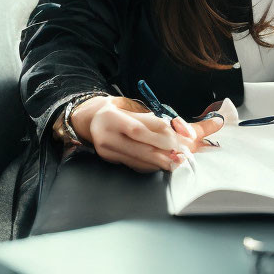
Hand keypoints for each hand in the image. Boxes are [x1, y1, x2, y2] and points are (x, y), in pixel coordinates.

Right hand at [80, 96, 224, 173]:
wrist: (91, 120)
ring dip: (160, 162)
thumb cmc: (117, 111)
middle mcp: (106, 135)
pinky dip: (149, 166)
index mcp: (112, 116)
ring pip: (138, 160)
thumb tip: (177, 128)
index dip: (161, 135)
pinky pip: (133, 165)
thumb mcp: (130, 107)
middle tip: (182, 155)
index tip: (178, 139)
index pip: (139, 128)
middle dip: (164, 153)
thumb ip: (151, 118)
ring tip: (176, 162)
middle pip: (139, 147)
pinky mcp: (109, 160)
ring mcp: (106, 150)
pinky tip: (160, 164)